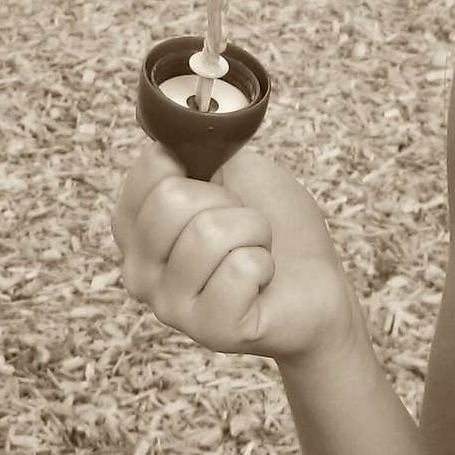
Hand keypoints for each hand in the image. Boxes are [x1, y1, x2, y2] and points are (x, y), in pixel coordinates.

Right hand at [111, 141, 361, 364]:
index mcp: (137, 227)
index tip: (219, 188)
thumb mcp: (237, 170)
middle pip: (171, 200)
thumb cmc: (276, 226)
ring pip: (207, 234)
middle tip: (243, 224)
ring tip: (257, 251)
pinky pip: (239, 269)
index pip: (151, 168)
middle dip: (228, 202)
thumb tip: (179, 123)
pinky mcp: (209, 330)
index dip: (198, 166)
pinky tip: (263, 281)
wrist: (318, 282)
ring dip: (253, 232)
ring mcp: (170, 306)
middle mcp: (139, 270)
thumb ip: (200, 147)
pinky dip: (265, 264)